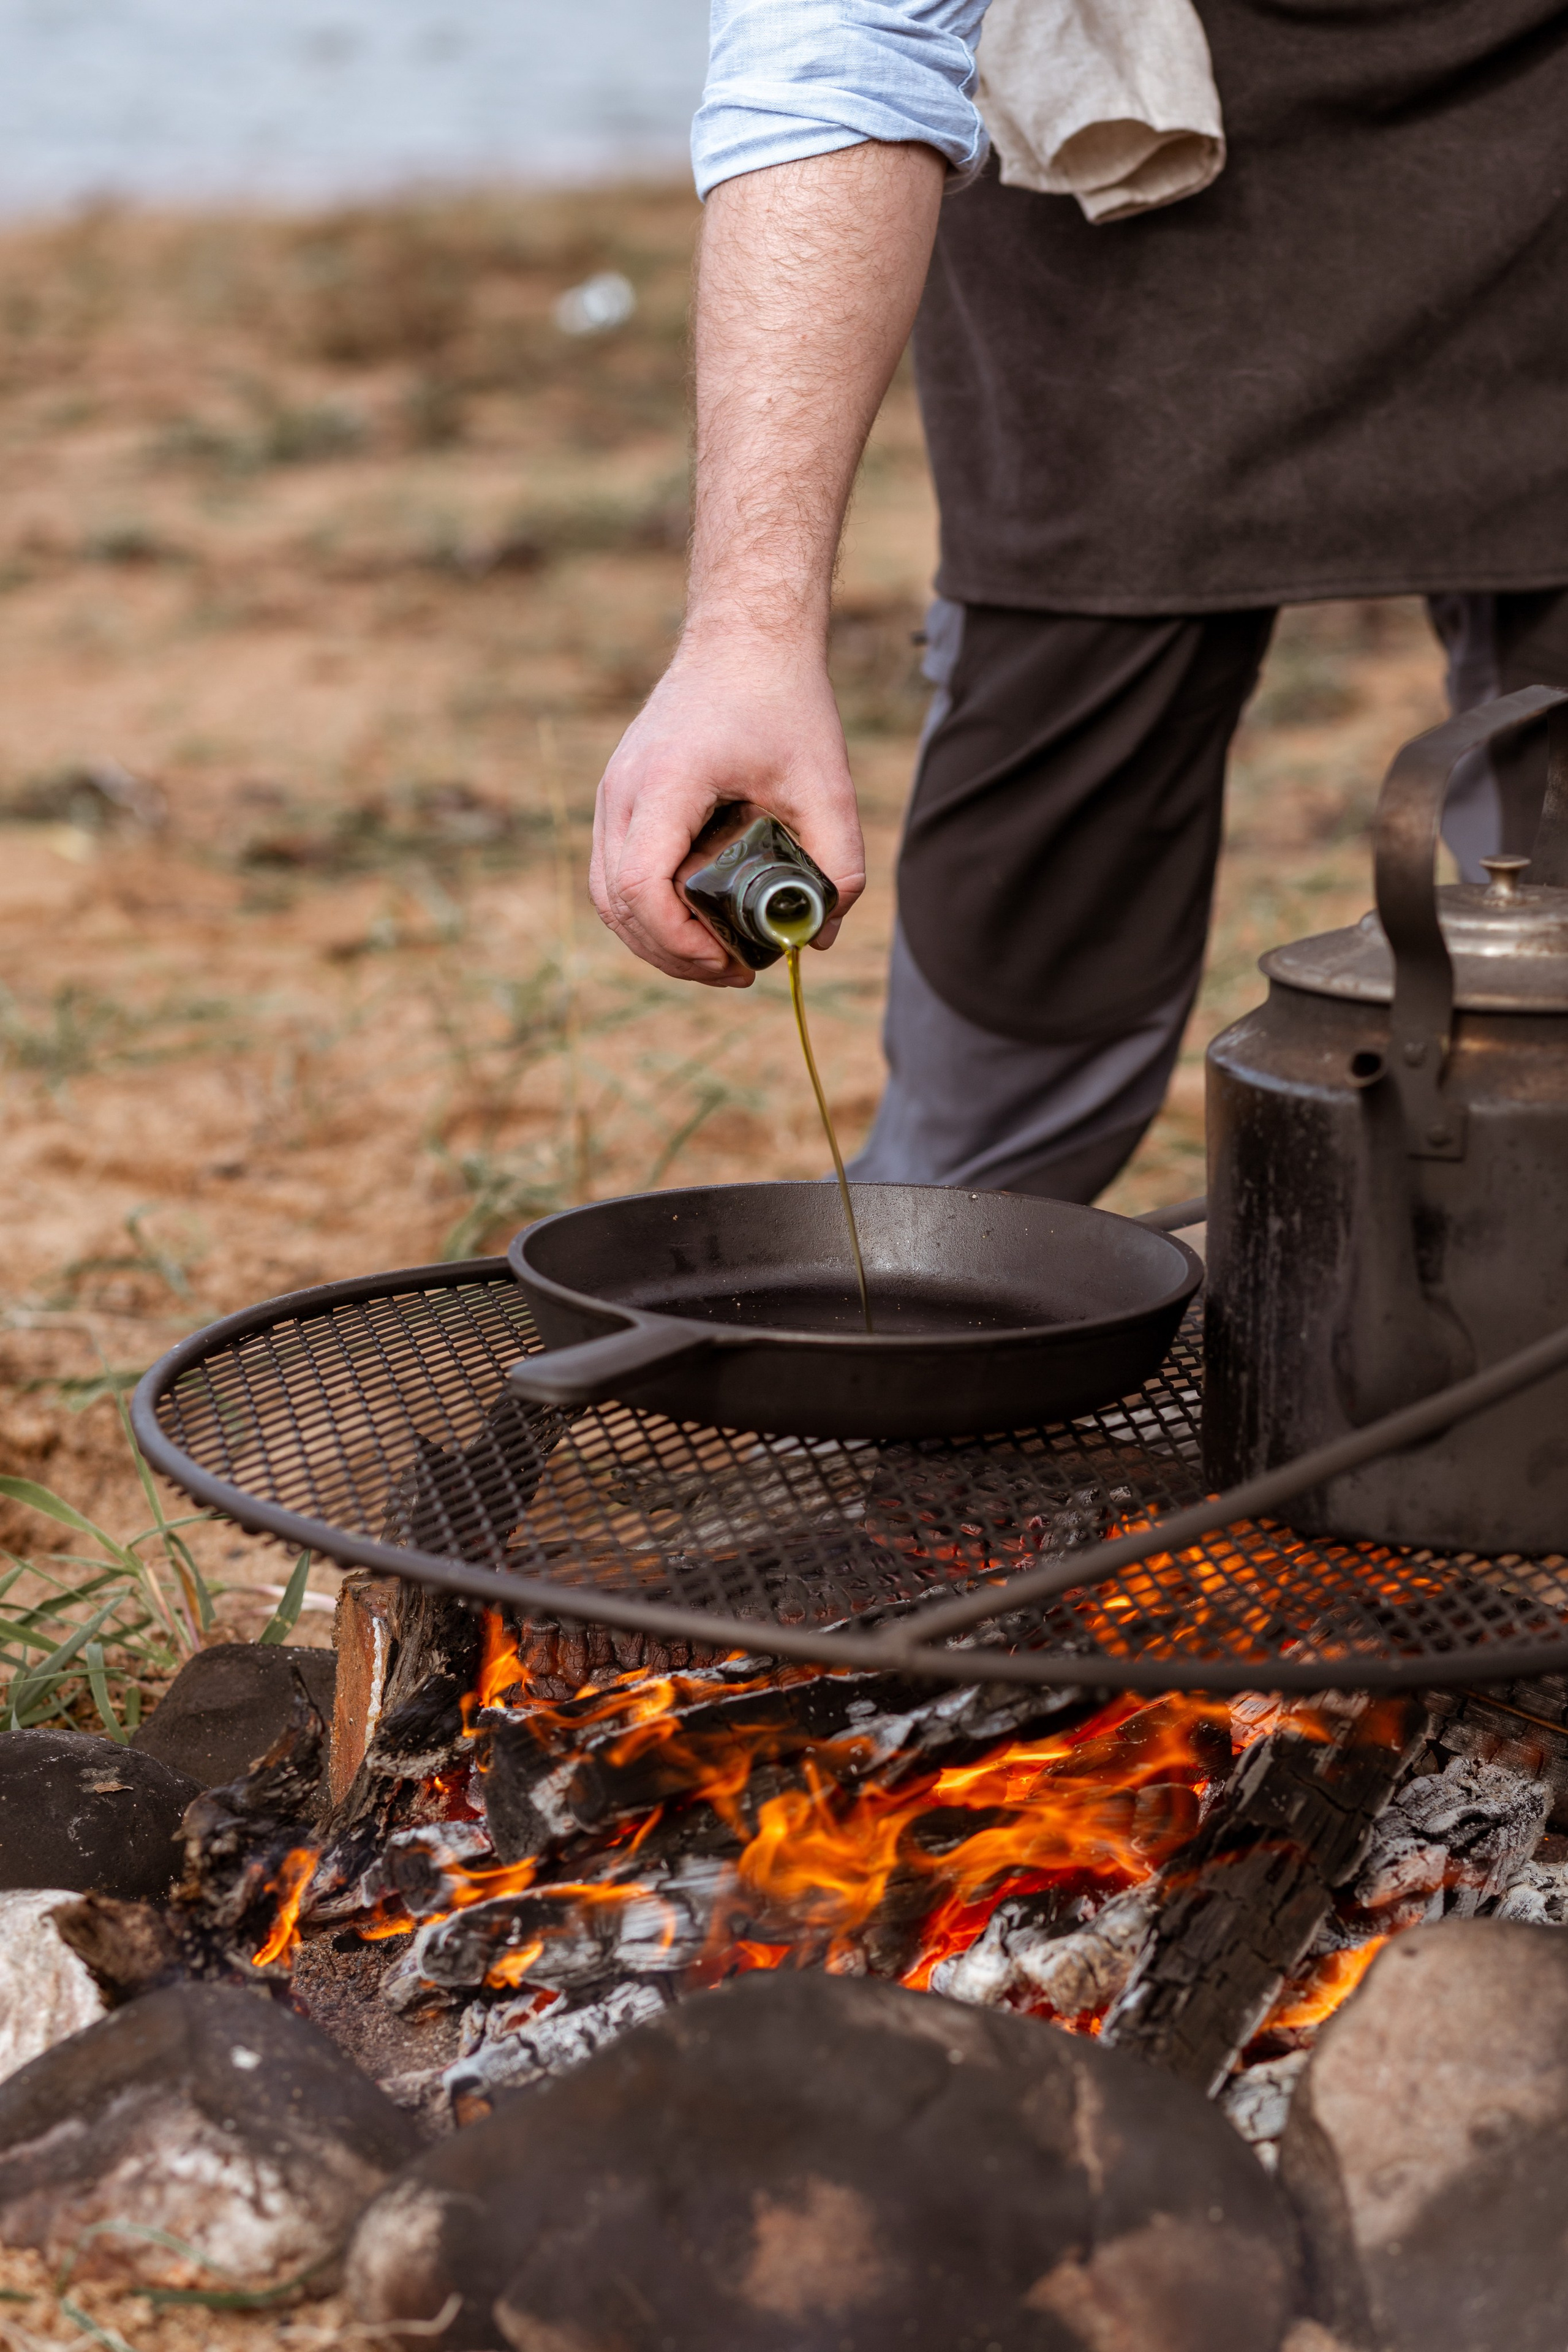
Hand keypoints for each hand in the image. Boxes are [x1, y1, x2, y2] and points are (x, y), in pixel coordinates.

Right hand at [591, 633, 864, 986]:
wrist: (744, 639)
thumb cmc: (784, 702)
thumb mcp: (827, 783)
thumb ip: (839, 862)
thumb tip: (821, 936)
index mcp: (666, 782)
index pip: (642, 886)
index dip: (678, 942)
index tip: (729, 959)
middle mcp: (622, 789)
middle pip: (617, 904)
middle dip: (672, 955)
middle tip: (734, 973)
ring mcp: (612, 793)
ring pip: (607, 895)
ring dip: (655, 940)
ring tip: (716, 959)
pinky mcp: (618, 798)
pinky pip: (614, 874)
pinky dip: (646, 912)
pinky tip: (693, 926)